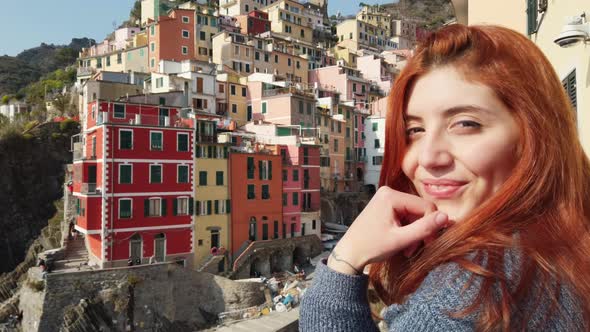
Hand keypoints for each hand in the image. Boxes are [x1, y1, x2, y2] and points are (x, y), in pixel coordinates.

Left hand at [327, 186, 448, 274]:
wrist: (349, 253)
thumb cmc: (371, 247)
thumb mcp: (400, 239)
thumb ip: (424, 228)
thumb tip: (447, 217)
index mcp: (391, 196)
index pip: (426, 206)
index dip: (431, 225)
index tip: (428, 244)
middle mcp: (388, 192)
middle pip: (420, 210)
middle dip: (420, 230)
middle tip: (414, 249)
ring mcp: (386, 198)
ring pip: (414, 214)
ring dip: (414, 233)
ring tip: (407, 249)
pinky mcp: (385, 206)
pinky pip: (405, 216)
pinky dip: (406, 230)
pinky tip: (402, 242)